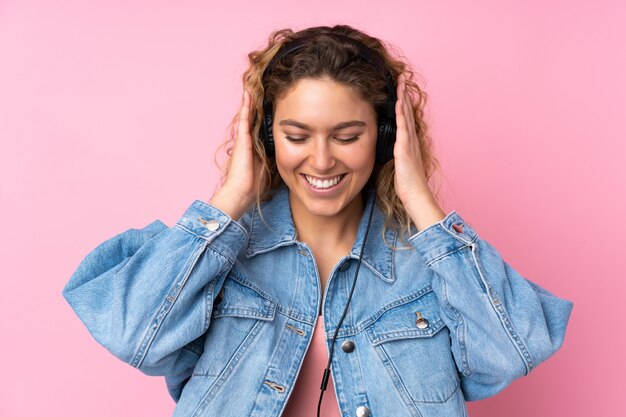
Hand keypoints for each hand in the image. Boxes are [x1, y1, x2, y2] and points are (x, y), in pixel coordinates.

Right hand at [210, 88, 265, 219]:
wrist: (242, 191)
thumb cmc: (254, 184)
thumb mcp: (268, 167)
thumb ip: (273, 158)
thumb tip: (288, 154)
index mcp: (253, 148)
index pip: (258, 129)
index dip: (261, 118)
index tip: (266, 107)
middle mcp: (247, 141)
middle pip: (252, 120)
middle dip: (254, 107)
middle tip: (256, 92)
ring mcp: (243, 139)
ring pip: (247, 116)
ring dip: (248, 103)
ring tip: (250, 88)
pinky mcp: (242, 139)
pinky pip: (245, 119)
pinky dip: (246, 107)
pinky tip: (247, 96)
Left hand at [393, 73, 445, 229]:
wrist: (416, 197)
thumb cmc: (407, 186)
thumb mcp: (398, 167)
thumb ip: (395, 156)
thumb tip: (389, 152)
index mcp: (408, 144)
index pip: (405, 119)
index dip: (403, 104)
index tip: (400, 90)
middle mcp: (411, 140)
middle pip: (408, 113)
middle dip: (404, 95)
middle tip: (402, 78)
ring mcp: (410, 144)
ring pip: (407, 116)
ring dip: (403, 99)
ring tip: (401, 84)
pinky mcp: (406, 149)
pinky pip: (403, 128)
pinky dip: (402, 115)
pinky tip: (399, 103)